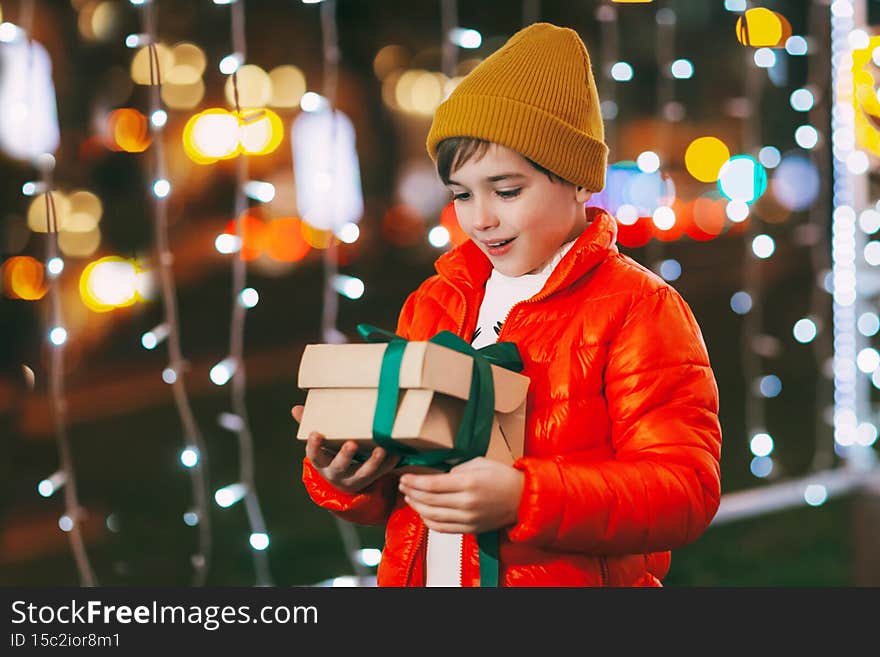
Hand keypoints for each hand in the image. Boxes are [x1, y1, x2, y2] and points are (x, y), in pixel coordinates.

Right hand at [292, 404, 400, 494]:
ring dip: (374, 462)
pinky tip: (398, 452)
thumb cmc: (330, 454)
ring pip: (364, 473)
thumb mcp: (320, 444)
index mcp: (322, 463)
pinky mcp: (372, 479)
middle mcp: (337, 473)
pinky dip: (390, 463)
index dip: (314, 446)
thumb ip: (309, 425)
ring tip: (381, 449)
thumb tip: (296, 409)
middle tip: (352, 443)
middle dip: (345, 456)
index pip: (314, 456)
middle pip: (339, 466)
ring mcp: (355, 478)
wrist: (344, 482)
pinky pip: (383, 473)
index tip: (316, 434)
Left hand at [398, 457, 523, 533]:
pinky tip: (423, 512)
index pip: (432, 484)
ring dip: (417, 507)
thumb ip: (457, 468)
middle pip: (429, 500)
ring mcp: (468, 519)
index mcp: (468, 483)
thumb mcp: (480, 463)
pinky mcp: (470, 529)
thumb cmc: (503, 477)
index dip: (414, 481)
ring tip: (409, 498)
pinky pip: (443, 528)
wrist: (523, 498)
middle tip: (403, 485)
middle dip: (412, 492)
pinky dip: (428, 521)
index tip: (404, 477)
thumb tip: (439, 475)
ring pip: (433, 516)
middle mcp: (466, 503)